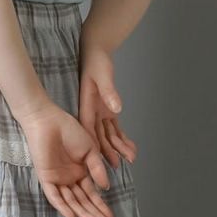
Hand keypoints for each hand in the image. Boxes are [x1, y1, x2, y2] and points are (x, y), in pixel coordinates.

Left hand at [19, 101, 113, 216]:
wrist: (49, 120)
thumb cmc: (69, 130)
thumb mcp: (90, 150)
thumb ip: (97, 169)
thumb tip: (106, 187)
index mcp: (80, 172)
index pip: (92, 195)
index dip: (101, 207)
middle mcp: (69, 179)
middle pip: (82, 202)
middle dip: (95, 215)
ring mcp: (57, 179)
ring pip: (71, 202)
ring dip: (83, 213)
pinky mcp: (46, 177)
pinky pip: (54, 195)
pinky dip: (62, 206)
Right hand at [78, 43, 137, 168]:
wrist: (96, 52)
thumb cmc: (96, 62)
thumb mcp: (103, 75)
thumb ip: (109, 92)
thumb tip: (117, 108)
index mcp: (86, 106)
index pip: (89, 130)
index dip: (94, 145)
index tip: (99, 160)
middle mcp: (92, 113)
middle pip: (99, 136)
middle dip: (108, 151)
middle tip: (118, 165)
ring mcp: (100, 112)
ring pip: (108, 134)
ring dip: (117, 147)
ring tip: (128, 159)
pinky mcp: (107, 110)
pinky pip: (114, 127)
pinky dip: (122, 137)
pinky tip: (129, 148)